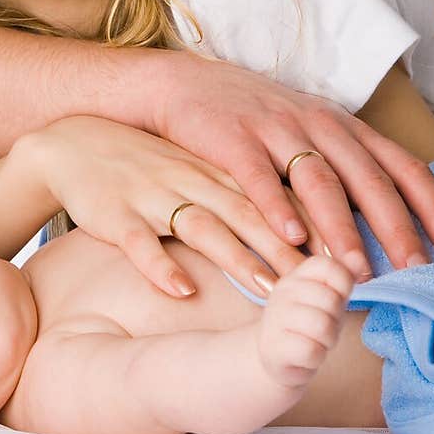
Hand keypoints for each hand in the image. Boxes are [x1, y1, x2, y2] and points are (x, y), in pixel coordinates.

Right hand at [23, 116, 322, 296]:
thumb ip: (255, 194)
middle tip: (330, 283)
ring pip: (204, 226)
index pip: (282, 196)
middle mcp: (196, 180)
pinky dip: (159, 266)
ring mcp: (155, 195)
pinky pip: (139, 242)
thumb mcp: (207, 169)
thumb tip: (317, 226)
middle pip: (254, 214)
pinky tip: (180, 290)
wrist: (75, 143)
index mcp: (224, 171)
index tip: (357, 256)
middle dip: (294, 249)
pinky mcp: (116, 215)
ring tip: (271, 290)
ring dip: (238, 257)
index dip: (321, 224)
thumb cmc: (152, 163)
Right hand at [151, 51, 433, 278]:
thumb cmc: (257, 119)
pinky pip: (258, 177)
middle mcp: (317, 125)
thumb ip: (364, 161)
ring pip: (318, 182)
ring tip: (353, 270)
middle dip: (395, 227)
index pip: (402, 166)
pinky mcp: (232, 139)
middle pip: (367, 179)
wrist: (184, 85)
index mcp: (343, 127)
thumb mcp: (318, 130)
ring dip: (339, 229)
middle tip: (415, 270)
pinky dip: (276, 208)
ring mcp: (275, 130)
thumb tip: (432, 188)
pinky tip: (290, 240)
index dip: (432, 207)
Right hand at [258, 255, 352, 391]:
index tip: (335, 300)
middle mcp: (282, 291)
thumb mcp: (328, 297)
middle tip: (323, 327)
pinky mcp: (273, 347)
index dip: (343, 285)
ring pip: (323, 327)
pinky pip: (312, 351)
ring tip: (315, 341)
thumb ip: (343, 276)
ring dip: (327, 340)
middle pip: (330, 299)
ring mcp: (275, 318)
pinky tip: (305, 355)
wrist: (276, 357)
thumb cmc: (308, 324)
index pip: (329, 265)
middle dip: (335, 320)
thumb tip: (361, 262)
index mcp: (297, 275)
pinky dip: (316, 358)